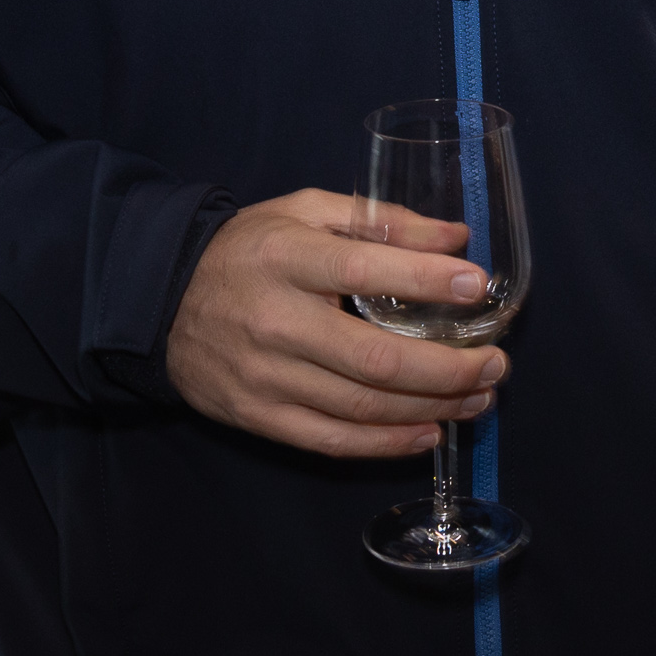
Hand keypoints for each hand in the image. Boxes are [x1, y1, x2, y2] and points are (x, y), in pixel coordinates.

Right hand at [163, 189, 502, 456]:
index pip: (363, 271)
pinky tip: (429, 431)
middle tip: (496, 363)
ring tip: (479, 398)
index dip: (427, 282)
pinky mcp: (257, 417)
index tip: (478, 287)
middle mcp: (274, 321)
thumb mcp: (305, 212)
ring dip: (433, 408)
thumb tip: (456, 238)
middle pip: (375, 359)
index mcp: (285, 258)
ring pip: (361, 407)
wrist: (159, 301)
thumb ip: (380, 220)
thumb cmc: (247, 250)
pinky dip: (387, 443)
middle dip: (450, 368)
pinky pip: (332, 442)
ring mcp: (264, 377)